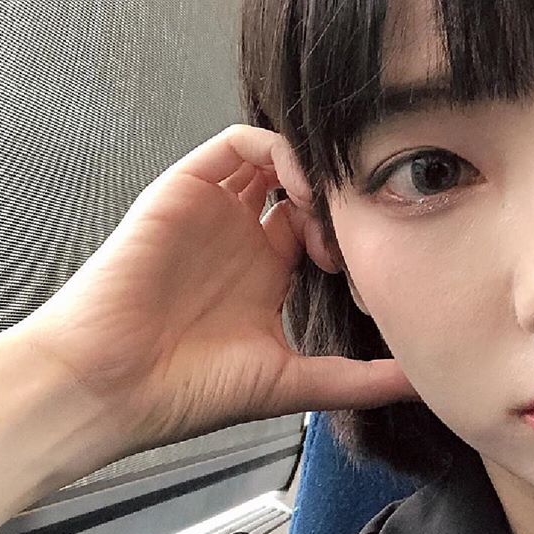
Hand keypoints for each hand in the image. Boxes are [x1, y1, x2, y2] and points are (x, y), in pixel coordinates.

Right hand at [9, 124, 419, 454]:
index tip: (375, 259)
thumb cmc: (191, 391)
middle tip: (358, 226)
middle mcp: (244, 237)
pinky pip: (237, 142)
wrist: (111, 386)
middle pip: (307, 190)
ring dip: (314, 170)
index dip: (356, 235)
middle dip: (339, 199)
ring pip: (278, 159)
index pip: (325, 231)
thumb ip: (358, 380)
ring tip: (330, 205)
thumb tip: (422, 386)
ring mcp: (217, 210)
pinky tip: (301, 187)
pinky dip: (276, 149)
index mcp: (268, 274)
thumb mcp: (291, 383)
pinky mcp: (187, 187)